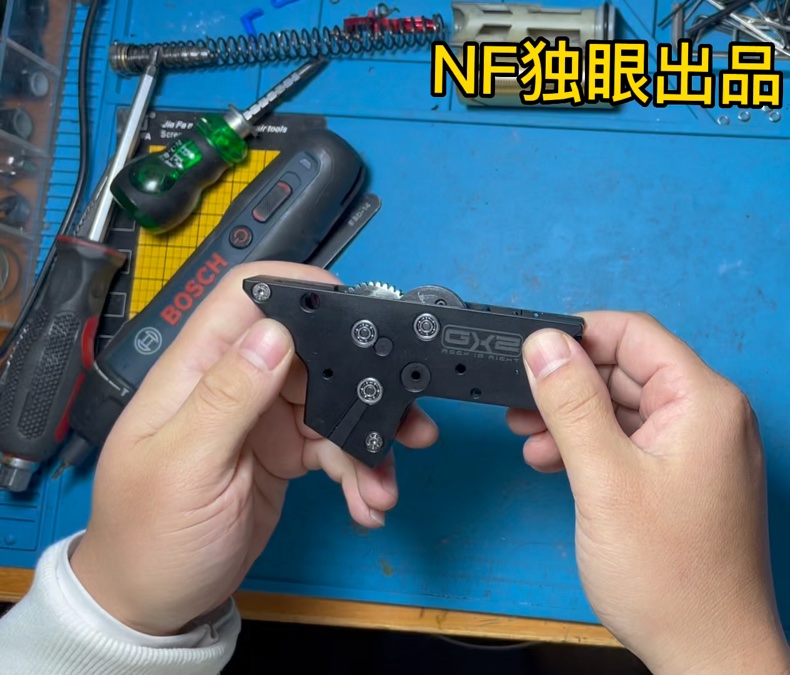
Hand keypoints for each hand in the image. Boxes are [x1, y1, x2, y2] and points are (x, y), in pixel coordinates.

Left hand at [69, 261, 438, 636]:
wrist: (155, 605)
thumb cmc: (149, 539)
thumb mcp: (185, 468)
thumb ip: (228, 397)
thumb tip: (274, 331)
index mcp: (196, 373)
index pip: (246, 301)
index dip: (300, 290)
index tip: (357, 310)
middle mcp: (234, 386)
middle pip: (312, 355)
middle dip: (364, 384)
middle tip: (406, 419)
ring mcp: (262, 421)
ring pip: (335, 405)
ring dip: (369, 444)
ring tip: (384, 487)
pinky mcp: (284, 455)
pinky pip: (336, 449)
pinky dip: (359, 475)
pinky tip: (368, 504)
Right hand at [507, 312, 789, 674]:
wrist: (710, 652)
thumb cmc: (673, 579)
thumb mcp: (604, 479)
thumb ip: (571, 404)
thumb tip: (546, 344)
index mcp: (704, 402)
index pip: (635, 334)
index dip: (577, 335)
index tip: (531, 352)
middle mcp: (713, 417)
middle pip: (629, 369)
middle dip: (570, 383)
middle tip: (518, 403)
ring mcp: (705, 450)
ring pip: (630, 408)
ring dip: (577, 418)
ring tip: (531, 439)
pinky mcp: (692, 480)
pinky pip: (640, 442)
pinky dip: (598, 447)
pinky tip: (560, 463)